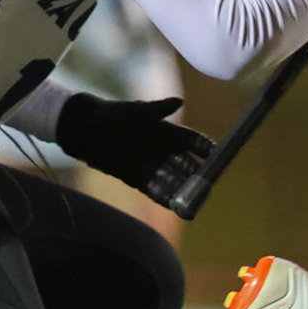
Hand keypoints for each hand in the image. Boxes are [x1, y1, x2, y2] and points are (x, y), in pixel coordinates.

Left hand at [55, 93, 213, 196]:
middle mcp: (162, 150)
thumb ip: (159, 109)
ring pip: (172, 179)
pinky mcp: (138, 179)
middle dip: (198, 174)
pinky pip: (155, 191)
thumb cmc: (116, 116)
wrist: (90, 131)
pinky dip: (165, 198)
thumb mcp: (137, 111)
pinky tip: (175, 206)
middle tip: (209, 183)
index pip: (191, 141)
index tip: (217, 152)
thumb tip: (179, 102)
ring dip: (184, 189)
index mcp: (167, 132)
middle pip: (185, 164)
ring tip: (196, 200)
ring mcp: (151, 165)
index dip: (204, 147)